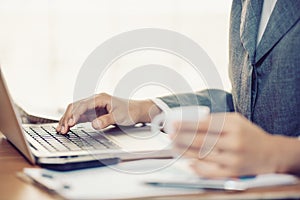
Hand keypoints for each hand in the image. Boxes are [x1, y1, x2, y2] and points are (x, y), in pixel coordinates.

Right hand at [56, 93, 160, 133]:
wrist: (136, 110)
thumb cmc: (129, 111)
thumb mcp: (119, 116)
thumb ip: (106, 120)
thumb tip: (94, 124)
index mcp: (100, 98)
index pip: (83, 105)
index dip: (75, 114)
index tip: (70, 123)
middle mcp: (95, 100)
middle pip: (76, 106)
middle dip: (67, 117)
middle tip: (62, 129)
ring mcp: (93, 106)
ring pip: (75, 110)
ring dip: (67, 119)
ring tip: (61, 129)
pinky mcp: (93, 112)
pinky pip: (79, 115)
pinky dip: (72, 121)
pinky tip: (67, 127)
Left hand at [171, 113, 297, 177]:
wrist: (270, 153)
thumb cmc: (249, 134)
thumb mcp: (235, 120)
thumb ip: (215, 119)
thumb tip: (191, 121)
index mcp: (234, 126)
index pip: (204, 124)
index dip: (186, 124)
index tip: (173, 124)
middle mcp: (233, 143)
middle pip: (201, 141)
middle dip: (181, 138)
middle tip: (169, 135)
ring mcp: (232, 160)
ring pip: (202, 156)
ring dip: (184, 151)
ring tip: (173, 147)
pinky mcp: (232, 173)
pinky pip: (209, 171)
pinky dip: (196, 167)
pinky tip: (187, 162)